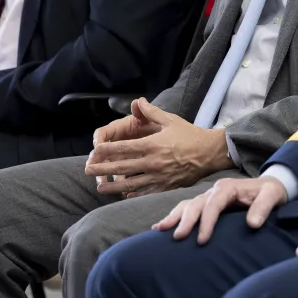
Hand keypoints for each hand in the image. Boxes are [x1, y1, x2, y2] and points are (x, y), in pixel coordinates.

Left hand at [84, 99, 232, 195]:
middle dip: (103, 169)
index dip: (107, 150)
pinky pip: (146, 192)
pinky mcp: (166, 187)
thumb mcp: (170, 120)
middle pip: (123, 167)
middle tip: (87, 170)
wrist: (210, 153)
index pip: (124, 148)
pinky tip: (123, 195)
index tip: (94, 151)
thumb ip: (151, 112)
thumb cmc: (190, 135)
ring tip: (99, 188)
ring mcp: (159, 177)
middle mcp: (153, 162)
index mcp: (153, 144)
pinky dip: (133, 194)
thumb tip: (138, 101)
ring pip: (131, 184)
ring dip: (113, 187)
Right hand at [153, 176, 287, 243]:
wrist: (270, 187)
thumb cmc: (271, 193)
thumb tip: (252, 224)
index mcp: (228, 187)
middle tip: (178, 238)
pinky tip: (160, 227)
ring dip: (174, 217)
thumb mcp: (273, 196)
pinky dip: (174, 216)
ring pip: (187, 205)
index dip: (206, 221)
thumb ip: (263, 208)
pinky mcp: (207, 203)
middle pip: (196, 204)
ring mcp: (209, 196)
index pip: (213, 204)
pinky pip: (187, 208)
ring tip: (160, 230)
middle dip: (186, 220)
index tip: (202, 240)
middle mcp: (215, 190)